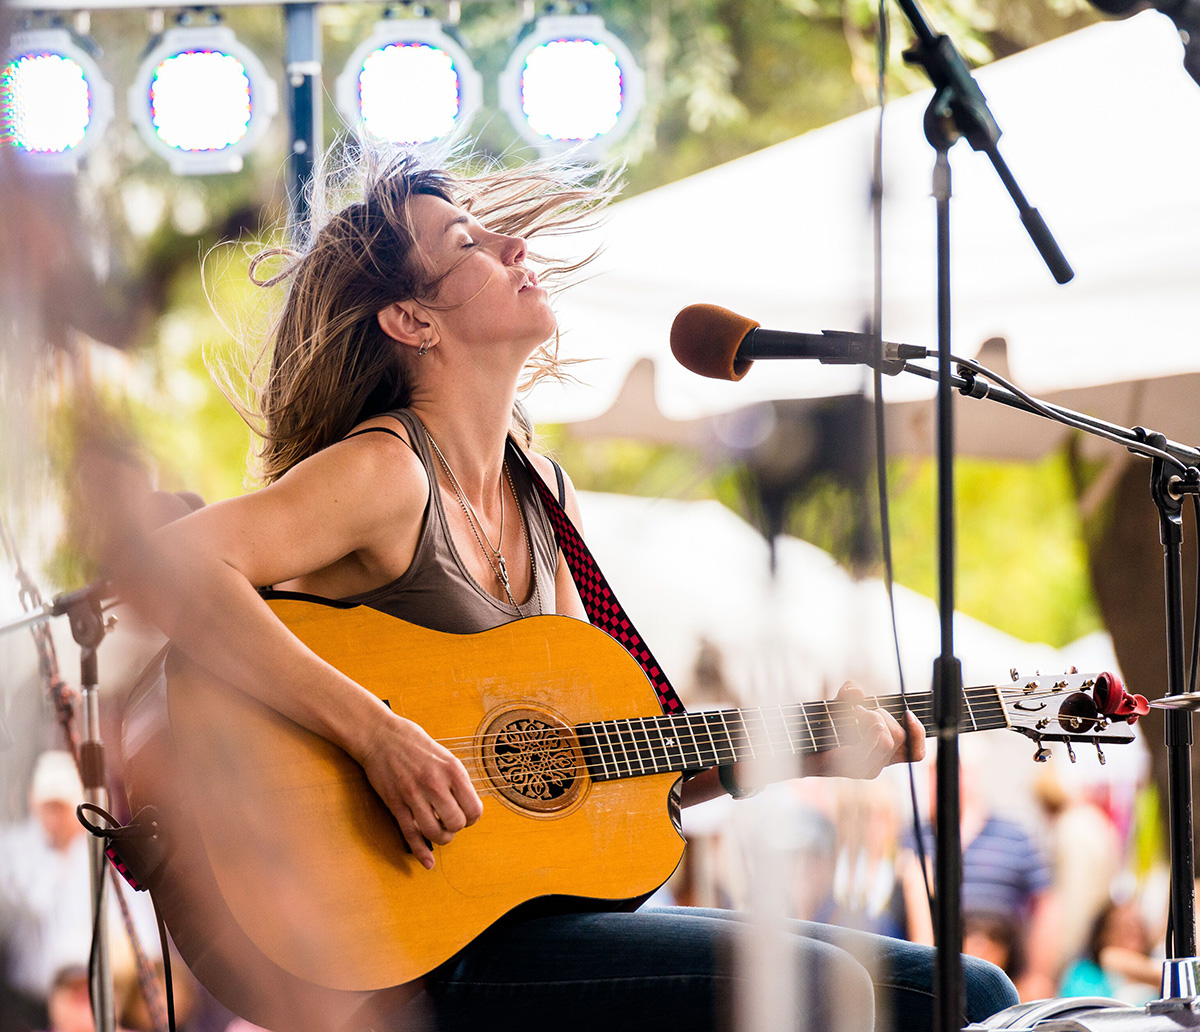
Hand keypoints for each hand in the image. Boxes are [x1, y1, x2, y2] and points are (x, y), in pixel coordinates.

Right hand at [355, 712, 482, 869]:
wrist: (380, 736)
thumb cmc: (414, 744)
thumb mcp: (445, 756)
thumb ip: (457, 780)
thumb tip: (468, 805)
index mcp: (452, 770)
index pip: (474, 808)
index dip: (472, 817)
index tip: (465, 814)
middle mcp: (435, 783)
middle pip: (456, 823)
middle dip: (456, 827)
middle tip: (450, 821)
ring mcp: (414, 795)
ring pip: (435, 832)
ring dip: (441, 838)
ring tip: (440, 832)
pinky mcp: (396, 804)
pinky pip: (411, 834)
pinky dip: (421, 852)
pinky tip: (427, 862)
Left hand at [809, 682, 925, 778]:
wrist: (800, 746)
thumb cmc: (821, 727)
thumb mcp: (838, 705)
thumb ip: (848, 693)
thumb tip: (856, 691)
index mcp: (883, 753)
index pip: (915, 752)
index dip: (918, 732)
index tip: (907, 712)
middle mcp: (878, 763)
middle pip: (901, 737)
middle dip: (884, 715)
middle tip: (861, 710)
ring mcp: (867, 768)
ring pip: (887, 740)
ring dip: (873, 718)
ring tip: (854, 714)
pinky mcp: (854, 768)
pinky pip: (872, 745)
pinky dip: (868, 725)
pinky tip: (853, 716)